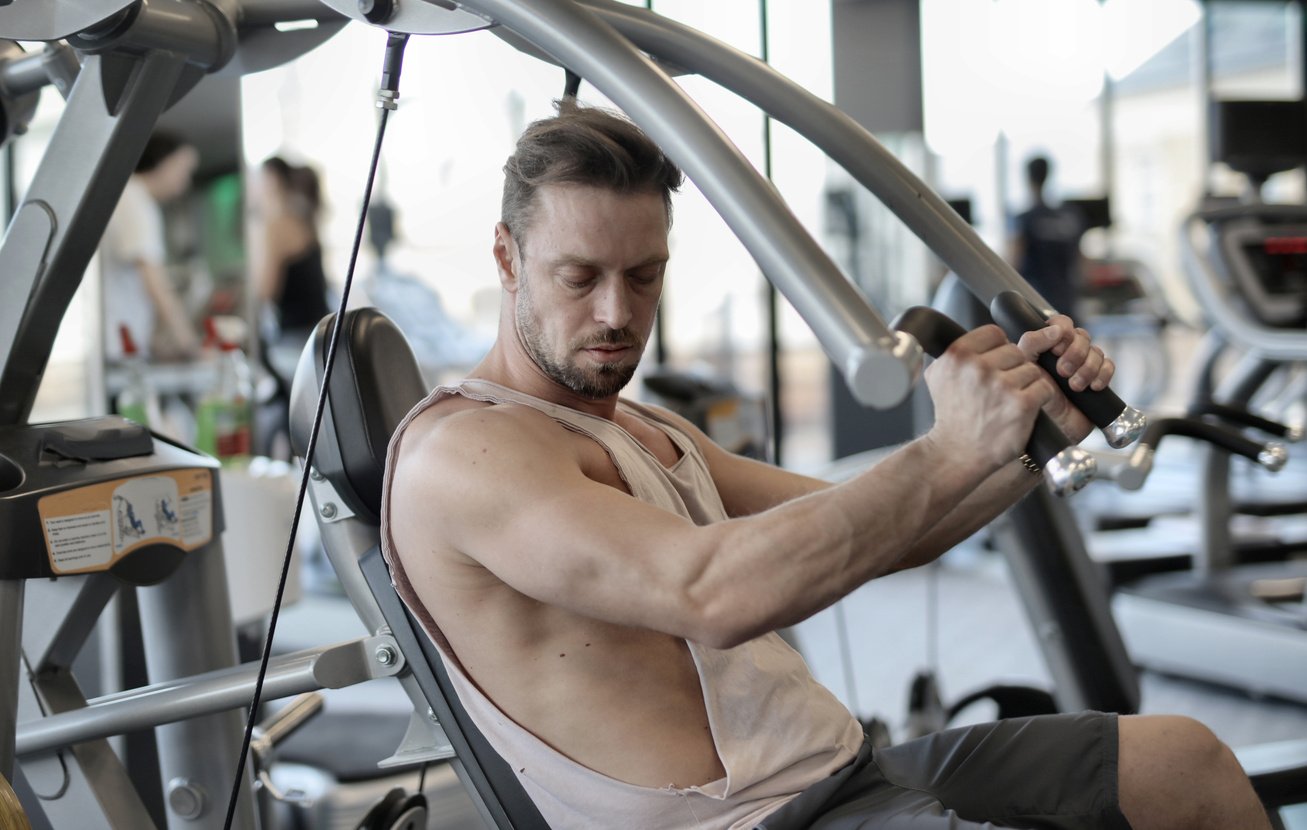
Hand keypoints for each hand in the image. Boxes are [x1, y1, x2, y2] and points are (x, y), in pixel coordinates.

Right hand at [922, 324, 1055, 475]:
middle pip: (1016, 351)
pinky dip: (1038, 399)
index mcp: (958, 355)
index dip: (998, 349)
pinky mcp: (1021, 405)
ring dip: (1026, 384)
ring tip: (1009, 401)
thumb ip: (954, 352)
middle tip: (1001, 388)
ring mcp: (1001, 386)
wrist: (957, 452)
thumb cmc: (950, 414)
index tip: (995, 365)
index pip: (995, 333)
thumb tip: (977, 336)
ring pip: (1032, 369)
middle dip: (1012, 368)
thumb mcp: (938, 376)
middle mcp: (978, 367)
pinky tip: (1022, 409)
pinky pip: (1044, 388)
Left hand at [1015, 314, 1114, 442]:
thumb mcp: (1025, 368)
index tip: (1056, 349)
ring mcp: (1082, 367)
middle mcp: (1065, 354)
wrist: (1048, 432)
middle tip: (1063, 372)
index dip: (1063, 331)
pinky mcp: (1097, 380)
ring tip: (1074, 386)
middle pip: (1082, 336)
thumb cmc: (1030, 401)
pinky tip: (1092, 387)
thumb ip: (1032, 342)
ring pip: (1096, 351)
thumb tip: (1056, 328)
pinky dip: (1103, 374)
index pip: (1062, 323)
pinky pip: (1109, 365)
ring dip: (1087, 367)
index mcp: (1046, 347)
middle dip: (1075, 353)